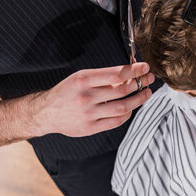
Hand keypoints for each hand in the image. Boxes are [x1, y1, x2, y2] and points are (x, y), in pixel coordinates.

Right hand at [31, 62, 154, 136]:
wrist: (45, 113)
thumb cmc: (67, 91)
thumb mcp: (81, 77)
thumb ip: (104, 76)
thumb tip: (131, 73)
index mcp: (83, 80)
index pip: (116, 74)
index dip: (135, 70)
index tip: (145, 67)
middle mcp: (86, 97)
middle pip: (122, 90)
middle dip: (141, 83)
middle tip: (150, 79)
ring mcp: (88, 114)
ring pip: (123, 107)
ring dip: (139, 99)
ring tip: (147, 93)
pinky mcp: (90, 128)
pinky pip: (116, 121)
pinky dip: (127, 114)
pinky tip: (131, 108)